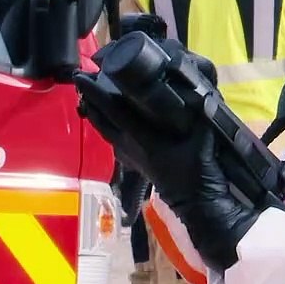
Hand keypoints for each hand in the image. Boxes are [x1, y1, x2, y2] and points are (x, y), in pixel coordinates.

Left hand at [75, 66, 261, 272]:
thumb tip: (200, 92)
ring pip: (107, 133)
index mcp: (144, 139)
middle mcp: (131, 147)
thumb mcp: (203, 139)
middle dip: (90, 102)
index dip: (96, 94)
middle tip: (81, 81)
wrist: (199, 205)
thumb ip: (200, 115)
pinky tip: (114, 122)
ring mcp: (132, 158)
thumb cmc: (199, 172)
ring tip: (92, 98)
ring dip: (98, 115)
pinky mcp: (137, 165)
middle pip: (102, 122)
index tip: (82, 77)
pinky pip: (116, 141)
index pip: (114, 112)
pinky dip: (110, 128)